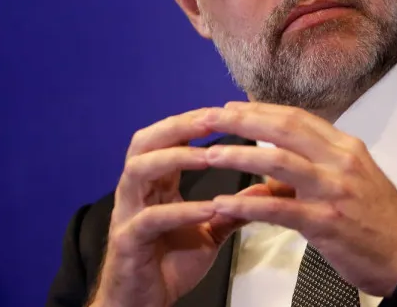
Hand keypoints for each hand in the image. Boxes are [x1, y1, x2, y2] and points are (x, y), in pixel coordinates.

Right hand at [91, 109, 278, 306]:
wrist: (143, 304)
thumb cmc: (170, 263)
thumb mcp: (210, 230)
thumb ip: (234, 207)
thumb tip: (268, 186)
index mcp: (155, 183)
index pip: (168, 137)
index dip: (194, 120)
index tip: (227, 109)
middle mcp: (137, 191)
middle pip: (145, 142)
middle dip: (179, 126)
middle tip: (213, 119)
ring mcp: (129, 214)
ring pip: (139, 171)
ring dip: (176, 159)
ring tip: (211, 156)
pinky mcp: (128, 241)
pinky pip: (151, 219)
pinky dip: (181, 210)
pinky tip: (209, 208)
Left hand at [202, 101, 396, 296]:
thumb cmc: (379, 222)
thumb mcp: (346, 187)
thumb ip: (304, 180)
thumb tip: (263, 182)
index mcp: (346, 148)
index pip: (297, 118)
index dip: (260, 110)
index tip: (230, 108)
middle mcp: (340, 162)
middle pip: (284, 129)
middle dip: (241, 120)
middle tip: (209, 118)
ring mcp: (334, 190)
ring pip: (278, 161)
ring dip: (239, 156)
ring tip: (209, 156)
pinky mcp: (326, 221)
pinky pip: (278, 210)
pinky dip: (246, 206)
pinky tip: (223, 206)